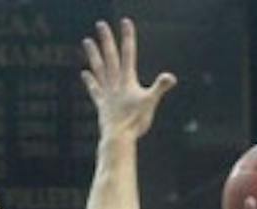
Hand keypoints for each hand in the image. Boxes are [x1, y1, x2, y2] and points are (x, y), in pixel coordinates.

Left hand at [83, 17, 175, 141]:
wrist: (118, 137)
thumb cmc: (135, 121)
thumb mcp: (150, 103)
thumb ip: (160, 87)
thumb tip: (171, 77)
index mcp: (127, 80)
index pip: (128, 54)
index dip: (128, 37)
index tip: (125, 22)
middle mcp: (115, 83)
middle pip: (110, 57)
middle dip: (106, 40)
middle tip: (100, 24)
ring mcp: (107, 93)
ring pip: (98, 69)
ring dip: (93, 55)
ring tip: (86, 41)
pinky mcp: (102, 104)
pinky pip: (95, 90)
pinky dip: (90, 81)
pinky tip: (85, 73)